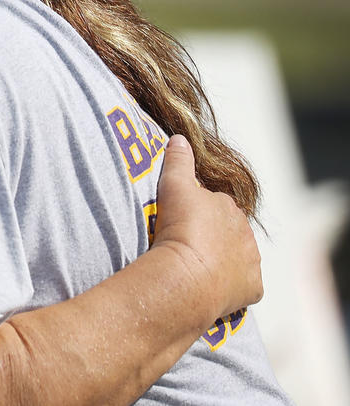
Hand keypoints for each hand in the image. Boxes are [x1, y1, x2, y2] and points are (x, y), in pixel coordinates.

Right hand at [153, 135, 262, 319]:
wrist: (188, 274)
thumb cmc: (180, 228)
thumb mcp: (173, 187)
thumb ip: (178, 161)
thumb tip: (180, 138)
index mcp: (230, 208)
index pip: (214, 207)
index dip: (195, 214)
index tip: (179, 223)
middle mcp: (246, 234)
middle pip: (228, 234)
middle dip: (211, 238)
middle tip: (184, 246)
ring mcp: (251, 263)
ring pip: (236, 260)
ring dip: (220, 262)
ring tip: (194, 268)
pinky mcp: (252, 289)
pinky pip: (242, 287)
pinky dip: (229, 287)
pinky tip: (209, 288)